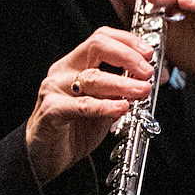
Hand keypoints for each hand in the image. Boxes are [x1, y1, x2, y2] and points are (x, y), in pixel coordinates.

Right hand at [25, 27, 153, 184]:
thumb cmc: (73, 129)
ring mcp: (55, 89)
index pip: (102, 38)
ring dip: (123, 84)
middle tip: (148, 72)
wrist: (44, 156)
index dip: (128, 42)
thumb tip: (150, 80)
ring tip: (143, 91)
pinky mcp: (51, 110)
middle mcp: (64, 71)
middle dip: (128, 57)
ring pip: (92, 77)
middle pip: (97, 47)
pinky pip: (81, 105)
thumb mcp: (103, 105)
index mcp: (75, 64)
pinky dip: (104, 106)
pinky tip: (121, 108)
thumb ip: (122, 92)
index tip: (149, 54)